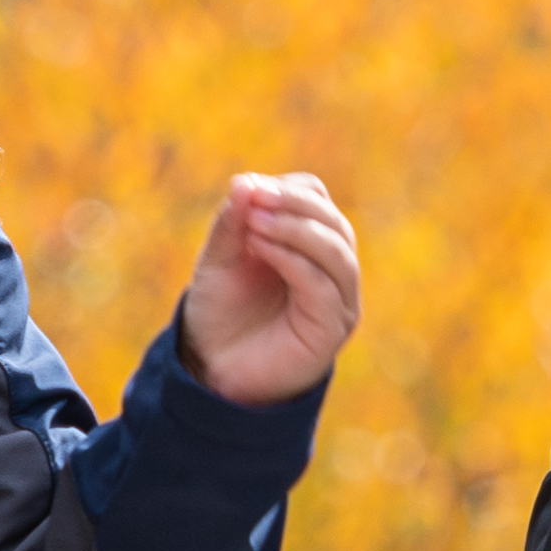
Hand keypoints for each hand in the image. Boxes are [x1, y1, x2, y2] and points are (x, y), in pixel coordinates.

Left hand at [173, 170, 363, 405]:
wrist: (213, 369)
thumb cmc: (221, 313)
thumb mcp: (219, 260)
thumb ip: (233, 223)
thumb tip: (244, 182)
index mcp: (309, 245)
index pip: (317, 200)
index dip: (287, 190)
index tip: (249, 190)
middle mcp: (331, 269)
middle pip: (334, 221)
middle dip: (295, 205)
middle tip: (256, 199)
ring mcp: (338, 300)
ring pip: (337, 252)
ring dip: (297, 229)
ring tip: (257, 223)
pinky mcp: (332, 328)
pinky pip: (325, 286)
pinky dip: (295, 260)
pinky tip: (263, 249)